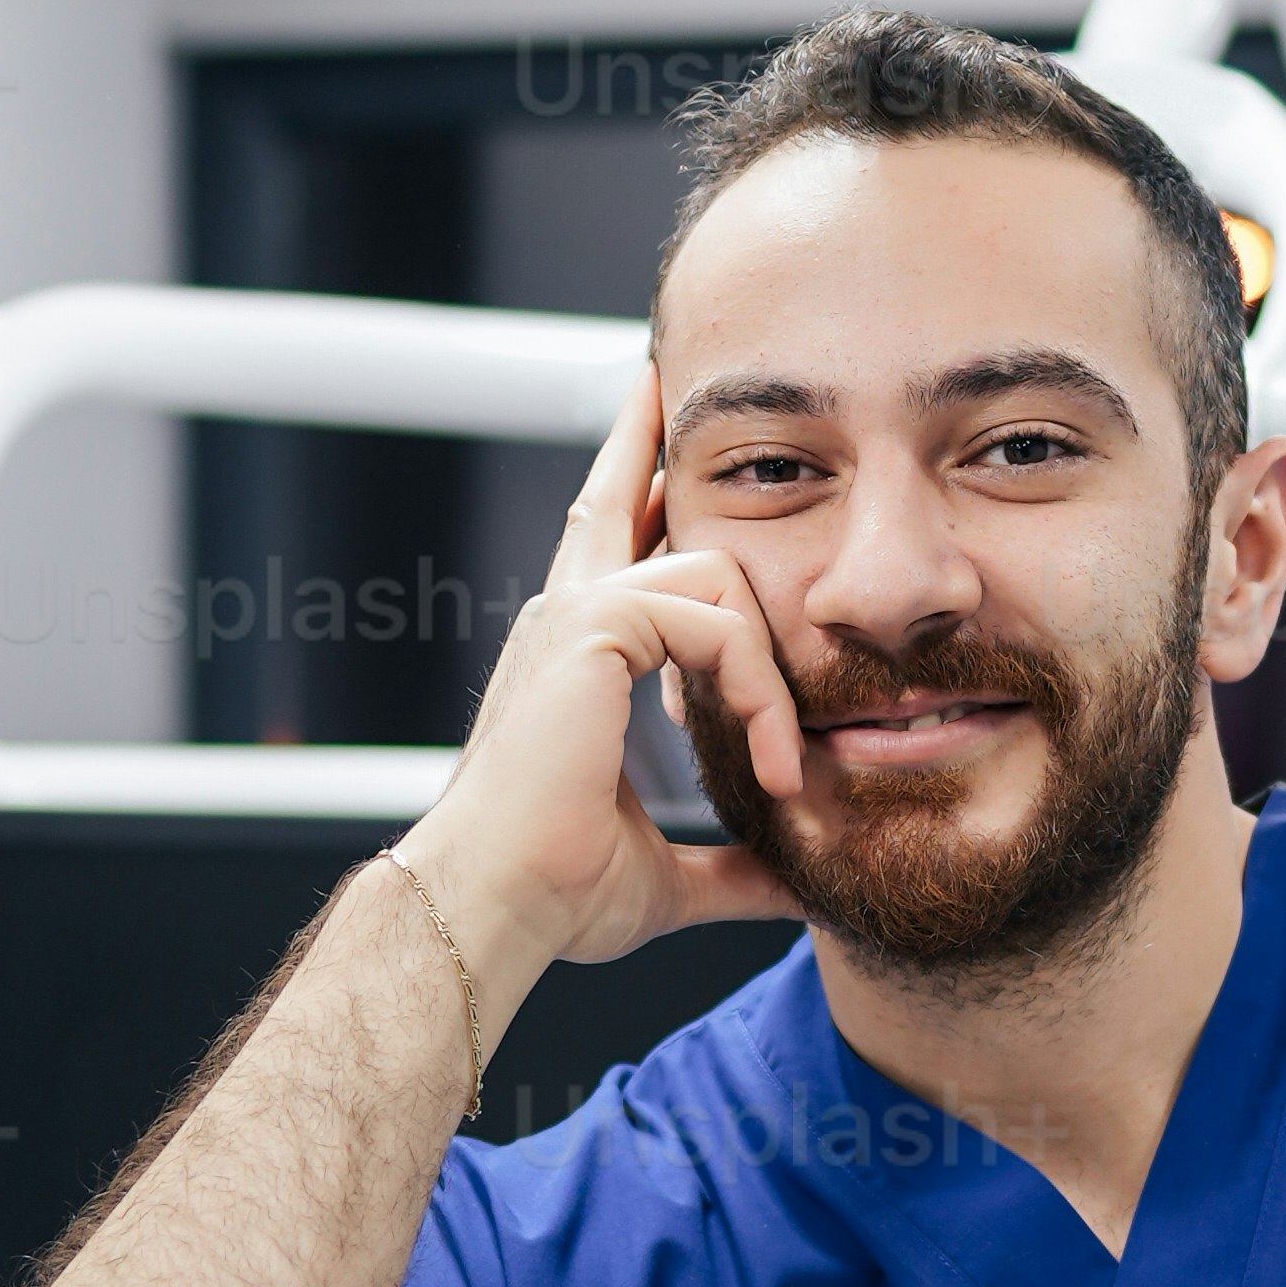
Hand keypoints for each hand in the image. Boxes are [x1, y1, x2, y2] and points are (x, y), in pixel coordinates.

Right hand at [404, 369, 806, 992]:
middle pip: (624, 497)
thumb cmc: (552, 892)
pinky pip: (714, 620)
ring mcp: (576, 615)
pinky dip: (757, 693)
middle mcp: (566, 617)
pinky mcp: (592, 629)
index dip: (632, 480)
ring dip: (768, 673)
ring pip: (715, 573)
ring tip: (786, 770)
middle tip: (666, 379)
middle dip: (654, 439)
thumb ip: (730, 865)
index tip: (652, 423)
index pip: (607, 544)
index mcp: (573, 657)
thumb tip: (790, 882)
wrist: (496, 907)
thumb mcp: (667, 875)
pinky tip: (771, 763)